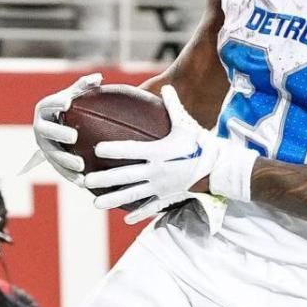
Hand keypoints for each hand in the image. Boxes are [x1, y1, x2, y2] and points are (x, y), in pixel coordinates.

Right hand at [32, 72, 102, 186]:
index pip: (49, 104)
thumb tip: (98, 77)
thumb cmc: (72, 108)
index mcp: (45, 109)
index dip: (56, 103)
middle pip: (47, 130)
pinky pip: (59, 170)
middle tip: (74, 136)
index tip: (67, 103)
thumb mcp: (75, 96)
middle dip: (59, 133)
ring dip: (65, 160)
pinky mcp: (50, 161)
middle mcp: (40, 127)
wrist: (62, 128)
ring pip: (52, 154)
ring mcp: (44, 146)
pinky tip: (83, 183)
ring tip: (81, 166)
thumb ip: (84, 86)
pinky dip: (70, 176)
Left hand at [83, 85, 258, 223]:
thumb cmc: (202, 144)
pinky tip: (125, 219)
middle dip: (104, 179)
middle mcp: (156, 171)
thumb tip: (166, 87)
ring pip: (132, 195)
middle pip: (125, 176)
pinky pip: (151, 207)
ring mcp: (161, 187)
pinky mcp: (168, 197)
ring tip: (95, 203)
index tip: (97, 149)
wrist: (220, 169)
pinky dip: (138, 213)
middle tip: (85, 181)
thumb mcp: (187, 124)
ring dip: (113, 200)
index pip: (131, 150)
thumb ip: (173, 107)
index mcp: (159, 152)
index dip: (114, 149)